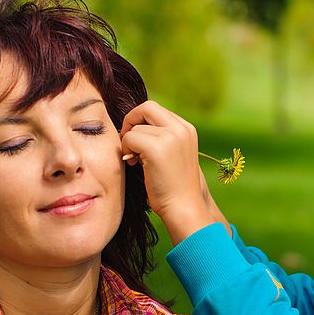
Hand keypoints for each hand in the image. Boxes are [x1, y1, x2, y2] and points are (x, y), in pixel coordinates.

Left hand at [120, 101, 214, 244]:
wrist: (184, 208)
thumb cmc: (175, 187)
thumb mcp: (174, 155)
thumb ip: (162, 138)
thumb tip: (135, 128)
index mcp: (187, 129)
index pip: (157, 110)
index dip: (142, 122)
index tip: (137, 140)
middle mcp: (181, 128)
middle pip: (147, 107)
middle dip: (131, 121)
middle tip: (128, 142)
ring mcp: (171, 137)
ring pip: (136, 126)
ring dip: (129, 142)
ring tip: (136, 161)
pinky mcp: (157, 148)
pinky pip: (130, 138)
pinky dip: (126, 150)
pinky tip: (135, 165)